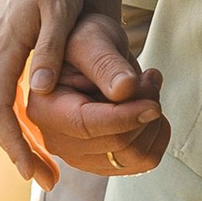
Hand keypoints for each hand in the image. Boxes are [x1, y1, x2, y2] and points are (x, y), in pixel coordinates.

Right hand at [0, 0, 94, 185]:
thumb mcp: (59, 11)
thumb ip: (52, 50)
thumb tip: (40, 92)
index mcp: (1, 48)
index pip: (0, 110)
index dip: (16, 144)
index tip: (34, 172)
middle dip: (18, 151)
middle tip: (47, 181)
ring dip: (18, 138)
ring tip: (45, 167)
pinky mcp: (2, 49)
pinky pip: (5, 93)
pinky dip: (19, 118)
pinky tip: (40, 133)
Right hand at [22, 11, 170, 181]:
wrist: (87, 51)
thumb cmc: (83, 38)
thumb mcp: (91, 39)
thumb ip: (105, 63)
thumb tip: (125, 90)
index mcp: (44, 108)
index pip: (86, 125)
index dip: (125, 117)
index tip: (154, 103)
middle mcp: (56, 139)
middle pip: (116, 144)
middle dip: (143, 111)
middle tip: (150, 78)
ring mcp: (78, 155)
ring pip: (134, 157)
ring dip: (153, 122)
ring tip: (149, 86)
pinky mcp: (101, 160)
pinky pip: (142, 162)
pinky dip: (157, 136)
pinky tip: (150, 108)